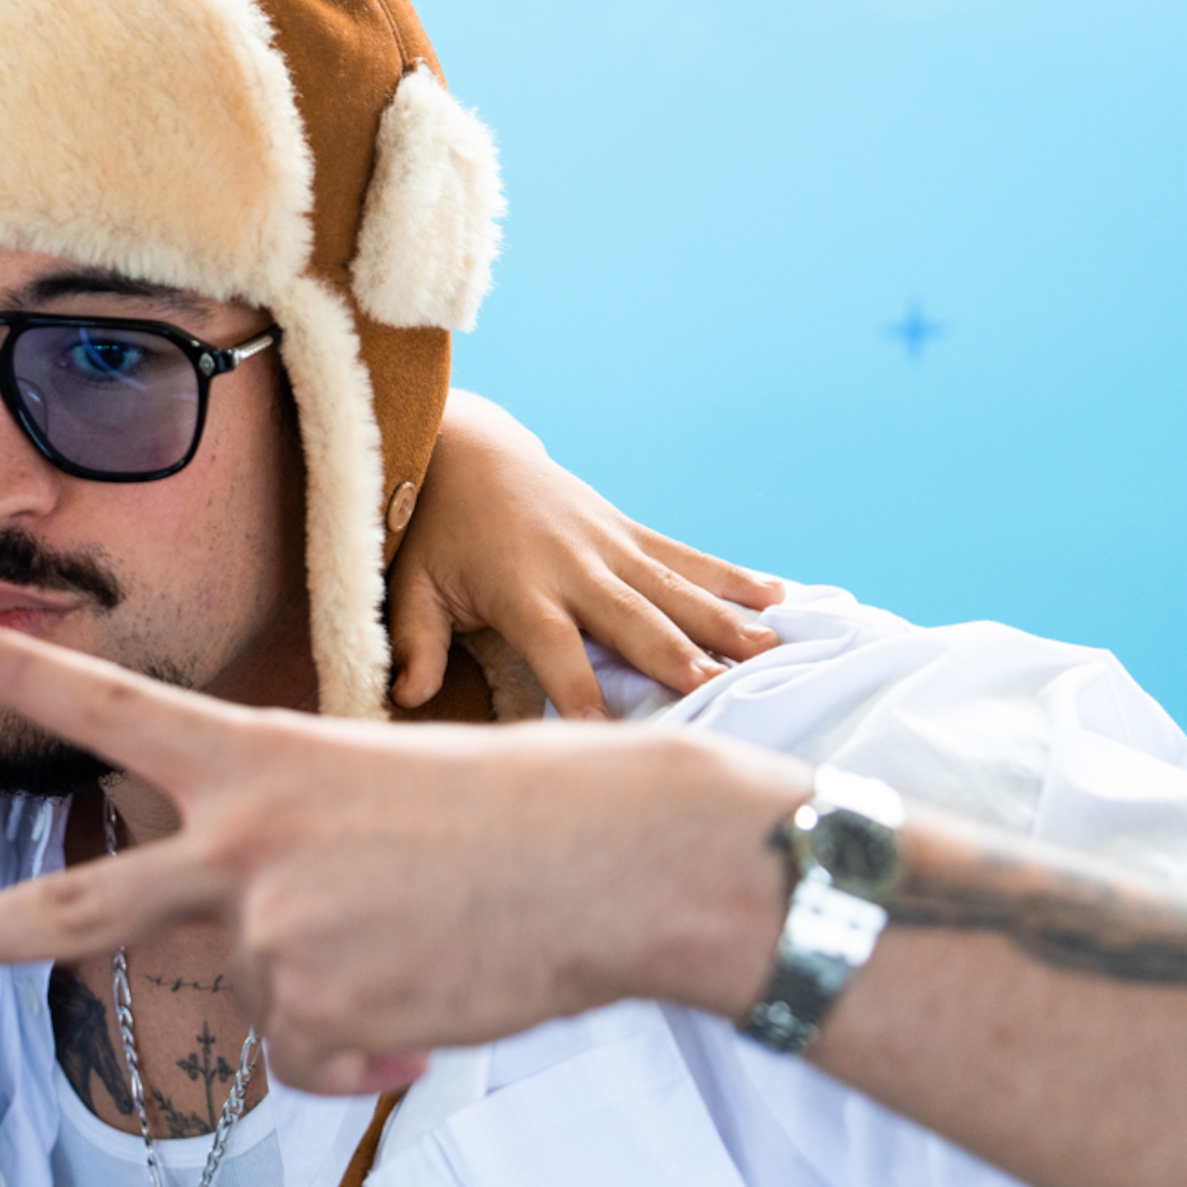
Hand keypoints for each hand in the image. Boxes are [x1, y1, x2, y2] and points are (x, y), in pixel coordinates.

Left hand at [0, 620, 803, 1092]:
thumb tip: (281, 999)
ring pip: (255, 999)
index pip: (113, 708)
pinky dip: (365, 1042)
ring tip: (428, 944)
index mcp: (260, 756)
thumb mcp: (380, 789)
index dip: (22, 669)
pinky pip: (310, 1053)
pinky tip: (432, 998)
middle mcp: (242, 840)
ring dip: (327, 994)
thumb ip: (295, 867)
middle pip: (77, 906)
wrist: (622, 860)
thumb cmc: (521, 810)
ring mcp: (271, 929)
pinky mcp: (317, 1006)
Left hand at [391, 393, 785, 716]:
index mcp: (519, 589)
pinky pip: (686, 556)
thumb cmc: (438, 533)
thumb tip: (408, 694)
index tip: (605, 736)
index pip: (552, 648)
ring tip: (768, 651)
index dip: (577, 691)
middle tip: (718, 691)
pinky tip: (779, 598)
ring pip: (673, 588)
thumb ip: (415, 640)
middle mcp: (572, 566)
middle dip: (674, 656)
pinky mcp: (627, 529)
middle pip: (630, 619)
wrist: (470, 450)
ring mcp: (607, 544)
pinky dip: (732, 576)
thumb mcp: (415, 585)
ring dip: (721, 620)